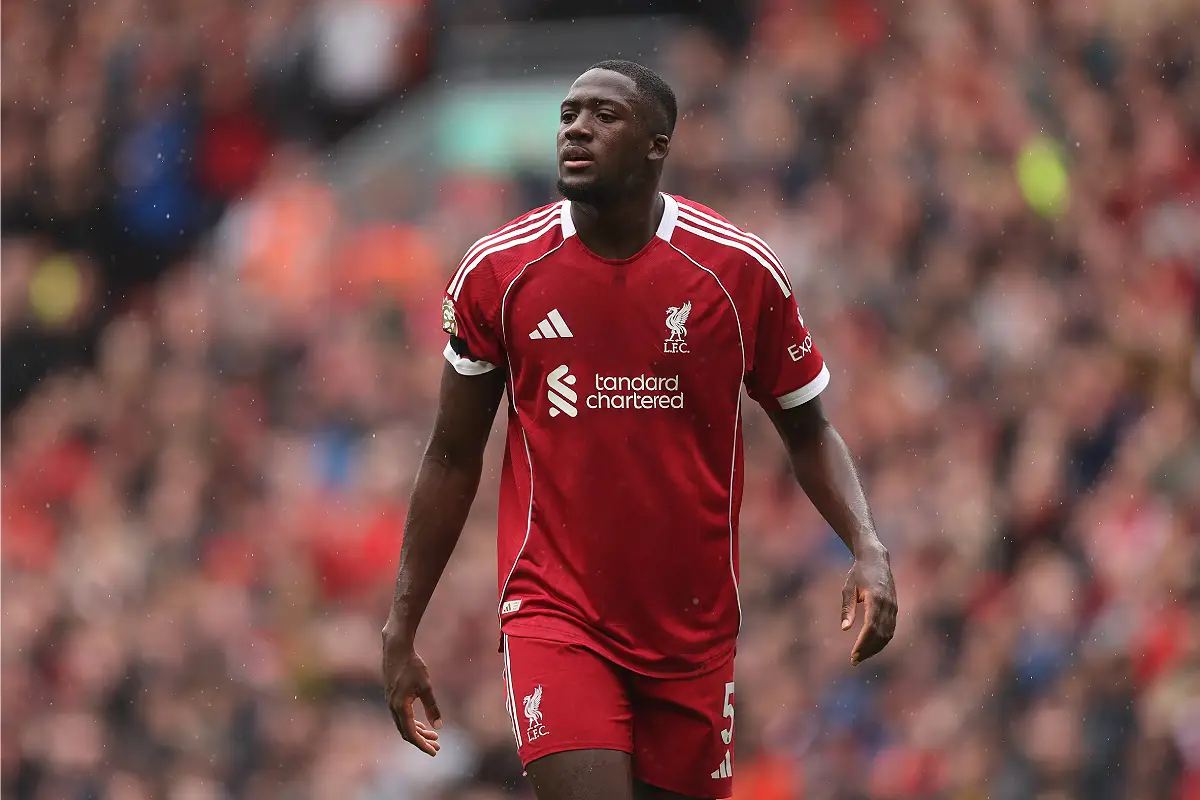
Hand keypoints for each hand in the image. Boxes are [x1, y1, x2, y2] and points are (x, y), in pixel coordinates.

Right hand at [382, 626, 442, 755]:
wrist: (396, 650)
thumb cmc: (412, 666)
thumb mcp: (426, 687)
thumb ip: (432, 707)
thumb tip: (439, 727)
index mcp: (400, 707)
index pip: (411, 734)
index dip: (422, 745)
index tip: (434, 752)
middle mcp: (393, 707)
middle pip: (407, 732)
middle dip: (422, 741)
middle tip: (437, 746)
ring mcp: (391, 702)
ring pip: (404, 725)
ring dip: (418, 732)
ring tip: (434, 736)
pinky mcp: (392, 697)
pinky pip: (402, 717)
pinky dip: (413, 723)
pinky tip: (422, 723)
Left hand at [840, 547, 897, 665]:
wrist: (877, 559)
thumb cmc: (859, 573)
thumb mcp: (848, 588)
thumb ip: (847, 608)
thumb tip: (844, 629)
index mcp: (876, 599)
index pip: (871, 627)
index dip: (863, 643)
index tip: (853, 654)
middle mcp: (888, 605)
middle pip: (880, 634)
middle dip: (868, 649)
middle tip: (854, 660)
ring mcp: (893, 607)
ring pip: (887, 634)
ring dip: (875, 648)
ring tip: (860, 656)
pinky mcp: (895, 609)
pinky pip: (890, 629)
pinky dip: (882, 641)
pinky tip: (870, 647)